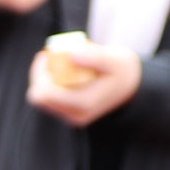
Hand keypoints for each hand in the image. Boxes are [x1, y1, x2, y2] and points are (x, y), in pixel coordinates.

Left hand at [27, 38, 141, 124]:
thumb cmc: (122, 69)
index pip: (44, 94)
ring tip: (60, 60)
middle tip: (50, 54)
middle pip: (39, 97)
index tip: (47, 54)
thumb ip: (94, 56)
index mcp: (83, 103)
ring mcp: (70, 116)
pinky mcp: (68, 112)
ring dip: (45, 77)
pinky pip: (49, 98)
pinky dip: (50, 82)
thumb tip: (71, 53)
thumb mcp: (114, 59)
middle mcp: (74, 115)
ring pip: (41, 99)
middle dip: (40, 74)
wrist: (130, 86)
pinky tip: (62, 68)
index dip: (39, 73)